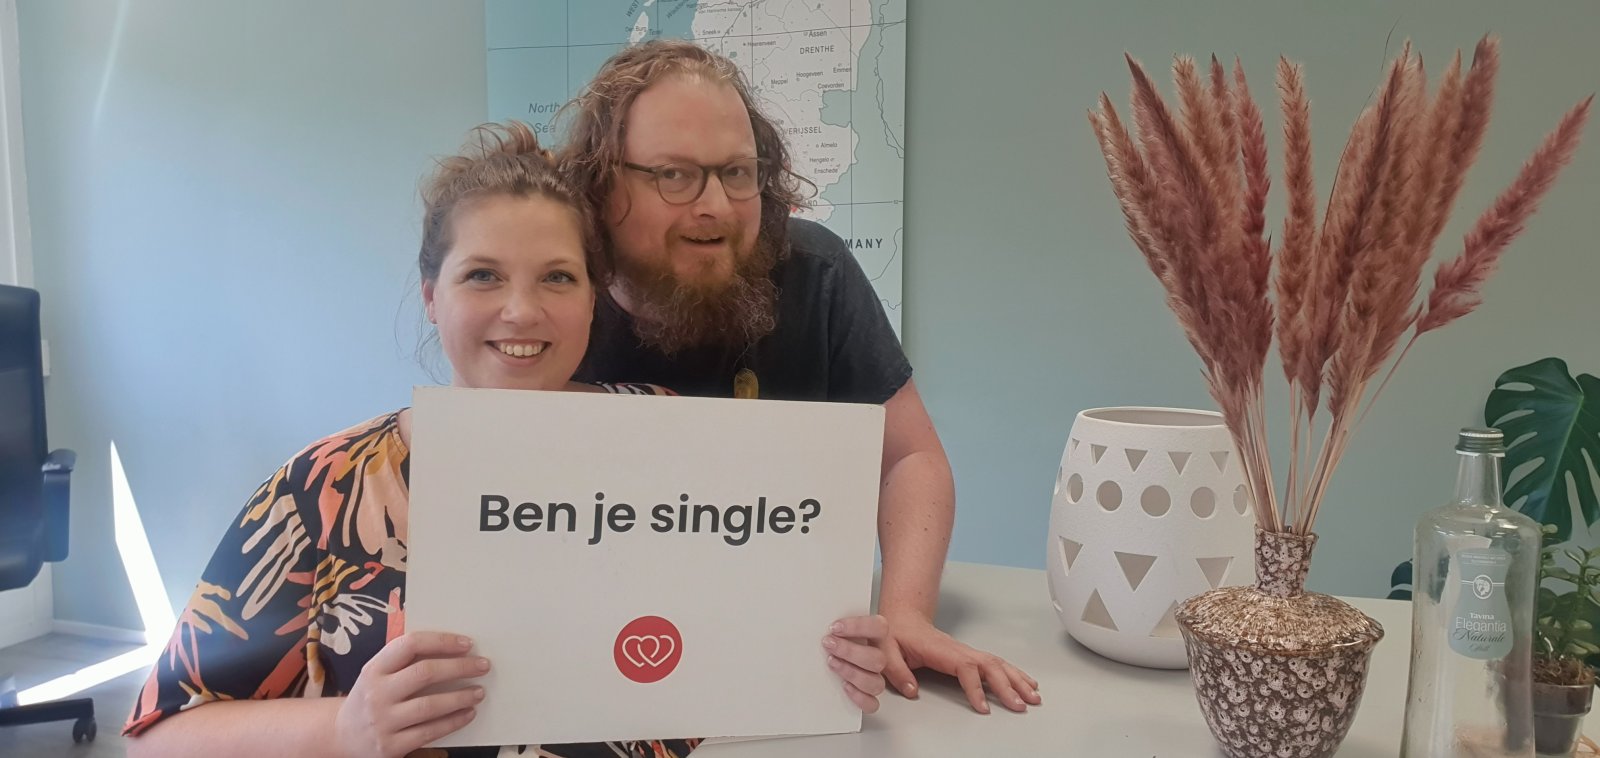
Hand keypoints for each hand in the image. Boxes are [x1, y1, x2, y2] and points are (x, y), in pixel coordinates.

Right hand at [334, 631, 490, 756]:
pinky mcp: (391, 746)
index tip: (467, 643)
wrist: (342, 736)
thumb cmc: (371, 697)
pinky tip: (468, 713)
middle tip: (483, 665)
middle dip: (460, 668)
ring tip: (479, 692)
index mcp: (374, 669)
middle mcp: (377, 693)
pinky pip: (430, 732)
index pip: (410, 645)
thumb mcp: (377, 674)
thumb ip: (405, 661)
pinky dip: (454, 721)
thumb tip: (452, 647)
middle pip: (424, 673)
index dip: (442, 641)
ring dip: (461, 697)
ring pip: (430, 705)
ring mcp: (383, 721)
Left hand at [822, 615, 889, 713]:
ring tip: (832, 663)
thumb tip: (812, 616)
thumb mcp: (833, 627)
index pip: (879, 627)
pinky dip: (859, 697)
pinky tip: (844, 686)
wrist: (826, 656)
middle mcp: (877, 657)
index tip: (834, 627)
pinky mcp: (867, 696)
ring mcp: (874, 678)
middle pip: (877, 659)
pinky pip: (872, 703)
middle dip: (850, 652)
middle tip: (829, 644)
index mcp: (874, 637)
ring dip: (852, 673)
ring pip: (876, 682)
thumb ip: (833, 624)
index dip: (858, 627)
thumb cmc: (832, 639)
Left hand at [880, 612, 1039, 713]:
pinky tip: (1026, 683)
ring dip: (1017, 680)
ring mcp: (967, 652)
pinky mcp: (970, 656)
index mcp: (941, 650)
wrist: (903, 618)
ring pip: (998, 664)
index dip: (976, 687)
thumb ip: (897, 672)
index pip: (965, 667)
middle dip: (1008, 686)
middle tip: (1021, 705)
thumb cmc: (896, 634)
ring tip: (1033, 696)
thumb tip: (911, 690)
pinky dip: (1014, 674)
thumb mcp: (887, 651)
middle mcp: (959, 650)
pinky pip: (996, 664)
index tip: (984, 706)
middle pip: (990, 666)